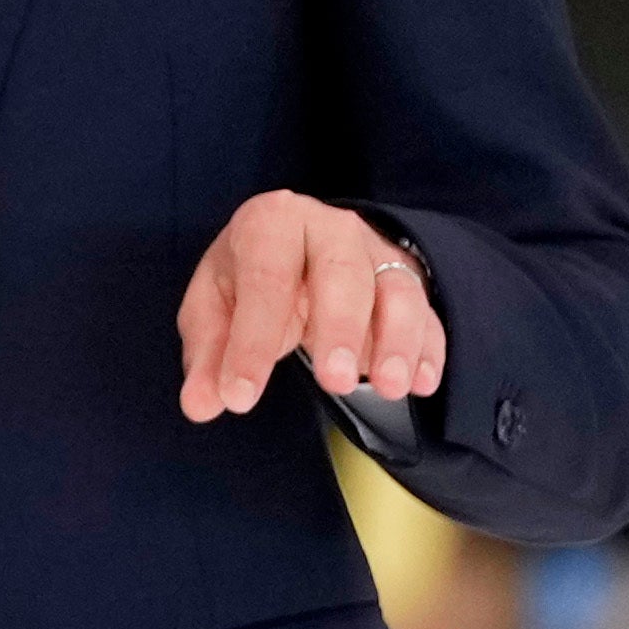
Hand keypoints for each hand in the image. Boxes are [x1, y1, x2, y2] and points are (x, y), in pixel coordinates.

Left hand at [176, 189, 443, 423]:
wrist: (302, 245)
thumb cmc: (252, 278)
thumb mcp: (215, 308)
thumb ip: (208, 356)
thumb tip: (199, 406)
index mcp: (271, 222)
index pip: (264, 281)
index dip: (252, 341)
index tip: (240, 396)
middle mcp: (331, 228)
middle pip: (343, 272)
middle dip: (341, 328)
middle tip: (335, 383)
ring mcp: (377, 252)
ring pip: (398, 290)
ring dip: (398, 341)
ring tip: (390, 388)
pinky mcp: (410, 281)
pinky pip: (428, 314)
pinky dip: (429, 349)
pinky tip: (422, 384)